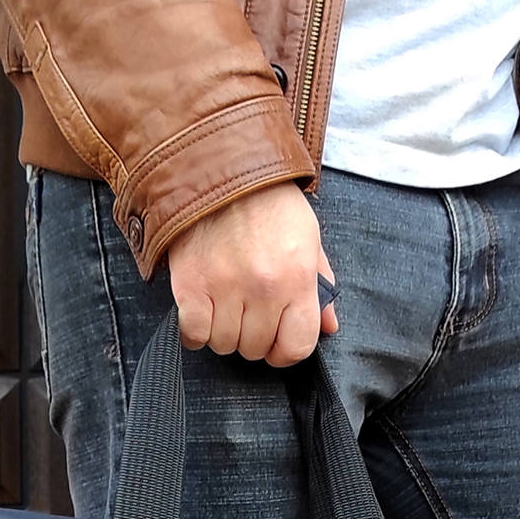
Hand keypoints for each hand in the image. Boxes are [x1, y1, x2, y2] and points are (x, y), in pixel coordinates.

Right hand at [167, 183, 337, 367]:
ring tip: (224, 307)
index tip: (277, 344)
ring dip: (224, 333)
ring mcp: (226, 288)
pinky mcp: (191, 285)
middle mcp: (264, 288)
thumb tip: (329, 326)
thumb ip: (320, 286)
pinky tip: (201, 313)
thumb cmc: (267, 201)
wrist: (219, 166)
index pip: (297, 346)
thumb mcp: (307, 237)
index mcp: (297, 278)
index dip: (286, 352)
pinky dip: (196, 331)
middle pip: (256, 348)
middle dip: (252, 338)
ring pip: (225, 344)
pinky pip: (194, 334)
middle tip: (247, 314)